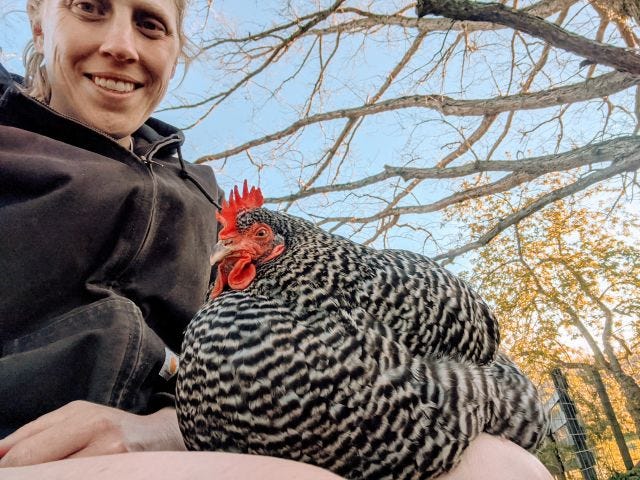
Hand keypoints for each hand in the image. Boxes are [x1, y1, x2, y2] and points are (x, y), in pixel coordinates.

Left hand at [0, 401, 185, 466]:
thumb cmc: (112, 425)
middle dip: (22, 477)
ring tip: (49, 472)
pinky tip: (68, 475)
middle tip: (21, 475)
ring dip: (44, 479)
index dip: (7, 469)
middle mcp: (105, 445)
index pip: (28, 455)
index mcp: (88, 421)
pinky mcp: (121, 478)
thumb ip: (33, 432)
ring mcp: (115, 468)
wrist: (161, 438)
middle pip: (41, 474)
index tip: (4, 470)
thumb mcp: (75, 415)